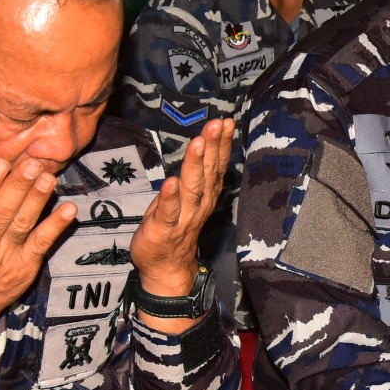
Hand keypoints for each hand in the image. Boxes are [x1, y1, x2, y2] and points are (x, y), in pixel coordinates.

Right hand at [0, 157, 76, 375]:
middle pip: (1, 212)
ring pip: (23, 225)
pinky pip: (42, 245)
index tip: (0, 162)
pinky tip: (69, 210)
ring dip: (38, 200)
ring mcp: (4, 258)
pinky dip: (56, 228)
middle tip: (33, 161)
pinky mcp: (24, 268)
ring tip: (49, 176)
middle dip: (18, 186)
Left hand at [130, 119, 233, 292]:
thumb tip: (204, 145)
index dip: (222, 144)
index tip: (226, 122)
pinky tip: (170, 182)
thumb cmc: (175, 227)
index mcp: (206, 194)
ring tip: (197, 143)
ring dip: (194, 165)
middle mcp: (199, 203)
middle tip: (216, 124)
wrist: (166, 267)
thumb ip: (196, 174)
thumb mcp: (189, 197)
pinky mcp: (163, 229)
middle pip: (207, 172)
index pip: (216, 165)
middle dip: (212, 146)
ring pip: (191, 188)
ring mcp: (183, 217)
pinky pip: (168, 212)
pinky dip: (170, 198)